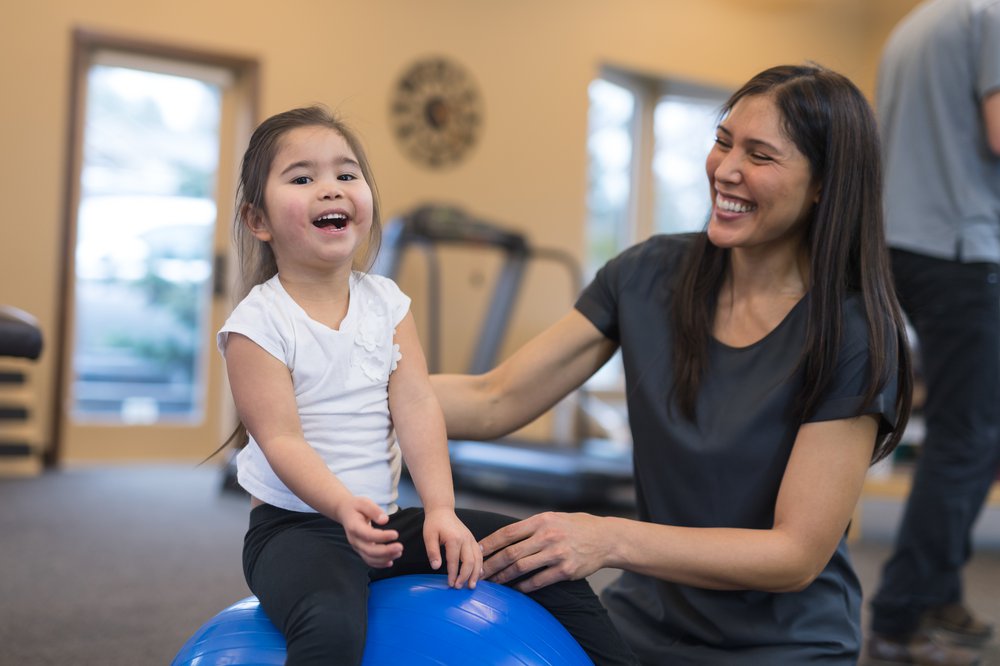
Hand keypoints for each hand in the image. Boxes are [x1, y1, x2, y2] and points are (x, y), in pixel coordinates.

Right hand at [336, 496, 402, 567]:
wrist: (344, 513)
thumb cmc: (356, 507)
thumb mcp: (364, 503)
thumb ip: (374, 510)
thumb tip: (385, 520)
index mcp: (354, 526)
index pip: (368, 535)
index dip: (382, 537)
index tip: (395, 534)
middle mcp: (354, 539)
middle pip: (369, 550)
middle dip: (386, 551)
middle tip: (400, 547)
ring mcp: (356, 546)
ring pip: (369, 558)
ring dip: (385, 558)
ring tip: (398, 553)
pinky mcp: (360, 550)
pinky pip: (369, 560)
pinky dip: (379, 564)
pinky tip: (390, 562)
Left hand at [422, 508, 483, 588]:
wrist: (442, 510)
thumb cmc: (434, 523)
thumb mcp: (428, 536)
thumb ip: (432, 552)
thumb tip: (436, 567)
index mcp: (454, 539)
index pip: (454, 561)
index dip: (453, 574)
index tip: (450, 584)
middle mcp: (465, 539)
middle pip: (470, 562)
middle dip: (465, 577)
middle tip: (459, 587)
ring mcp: (471, 539)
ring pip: (478, 559)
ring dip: (476, 573)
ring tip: (472, 585)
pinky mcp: (473, 539)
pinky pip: (480, 554)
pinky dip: (480, 565)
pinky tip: (478, 573)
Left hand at [479, 512, 607, 591]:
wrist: (606, 539)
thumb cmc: (577, 527)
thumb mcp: (554, 518)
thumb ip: (533, 526)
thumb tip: (507, 537)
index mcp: (541, 521)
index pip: (508, 533)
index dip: (490, 543)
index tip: (477, 551)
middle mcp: (547, 536)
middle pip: (511, 553)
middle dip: (491, 564)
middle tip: (478, 573)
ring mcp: (557, 554)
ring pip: (521, 568)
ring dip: (504, 577)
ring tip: (492, 583)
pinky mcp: (566, 570)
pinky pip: (539, 581)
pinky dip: (524, 586)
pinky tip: (515, 589)